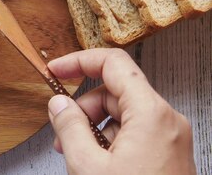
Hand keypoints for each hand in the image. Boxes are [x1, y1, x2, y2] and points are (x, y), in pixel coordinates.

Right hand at [46, 48, 195, 174]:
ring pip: (123, 112)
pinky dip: (108, 139)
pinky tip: (93, 161)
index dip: (79, 61)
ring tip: (73, 149)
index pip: (113, 64)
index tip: (56, 70)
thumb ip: (69, 127)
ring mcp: (169, 138)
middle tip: (60, 125)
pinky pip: (133, 132)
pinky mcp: (167, 154)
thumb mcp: (88, 166)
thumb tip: (58, 103)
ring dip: (93, 124)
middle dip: (83, 104)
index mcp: (151, 114)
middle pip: (115, 91)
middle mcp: (166, 120)